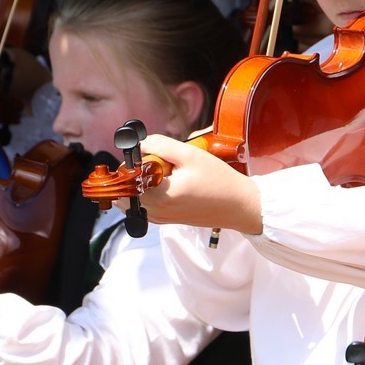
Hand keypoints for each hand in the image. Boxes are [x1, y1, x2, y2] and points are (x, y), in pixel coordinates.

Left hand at [131, 134, 262, 231]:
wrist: (238, 206)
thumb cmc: (218, 180)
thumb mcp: (190, 155)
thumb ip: (161, 145)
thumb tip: (140, 144)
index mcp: (159, 196)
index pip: (127, 175)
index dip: (135, 161)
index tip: (151, 155)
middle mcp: (154, 211)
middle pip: (126, 187)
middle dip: (137, 172)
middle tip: (161, 164)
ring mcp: (158, 218)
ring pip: (132, 196)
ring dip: (142, 182)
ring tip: (166, 175)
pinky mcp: (163, 220)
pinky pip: (144, 204)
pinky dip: (149, 192)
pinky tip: (170, 184)